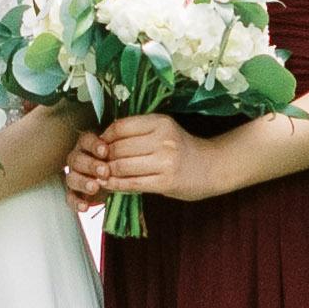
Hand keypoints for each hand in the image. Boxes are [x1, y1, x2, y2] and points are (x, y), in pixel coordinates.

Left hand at [59, 116, 222, 210]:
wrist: (212, 167)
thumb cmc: (182, 149)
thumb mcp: (163, 131)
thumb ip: (138, 133)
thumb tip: (102, 139)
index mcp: (160, 122)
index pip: (120, 127)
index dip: (104, 137)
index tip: (100, 146)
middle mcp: (163, 139)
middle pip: (118, 148)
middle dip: (103, 157)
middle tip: (97, 164)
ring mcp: (165, 162)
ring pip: (122, 166)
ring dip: (107, 173)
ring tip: (102, 175)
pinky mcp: (166, 182)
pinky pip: (132, 183)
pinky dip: (116, 185)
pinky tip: (110, 185)